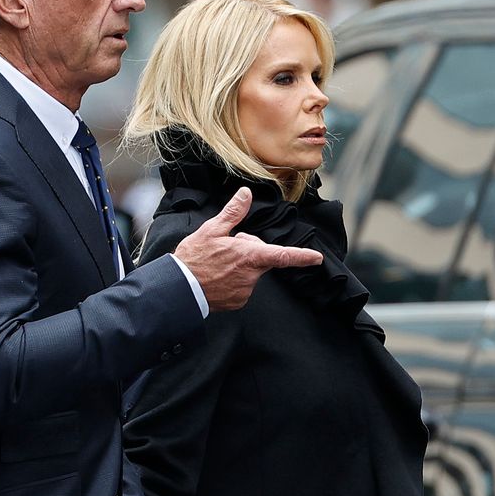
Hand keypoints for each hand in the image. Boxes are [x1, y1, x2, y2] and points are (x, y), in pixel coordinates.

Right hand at [174, 186, 322, 310]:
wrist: (178, 288)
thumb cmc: (194, 259)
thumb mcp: (212, 230)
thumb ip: (233, 213)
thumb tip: (245, 194)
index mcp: (249, 256)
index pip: (282, 255)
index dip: (302, 256)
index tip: (316, 258)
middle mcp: (251, 276)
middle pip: (261, 259)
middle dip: (249, 251)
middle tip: (225, 248)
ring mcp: (244, 291)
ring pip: (250, 273)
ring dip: (240, 267)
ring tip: (217, 264)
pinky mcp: (237, 302)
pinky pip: (241, 287)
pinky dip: (233, 281)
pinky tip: (216, 277)